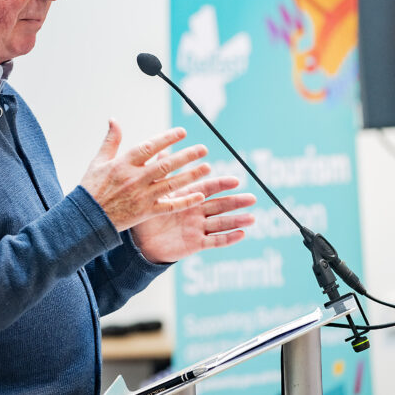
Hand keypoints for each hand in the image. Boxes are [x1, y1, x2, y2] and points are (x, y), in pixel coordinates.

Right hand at [79, 119, 210, 231]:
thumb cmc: (92, 188)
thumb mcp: (98, 161)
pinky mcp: (145, 213)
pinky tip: (199, 195)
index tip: (183, 132)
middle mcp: (135, 179)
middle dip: (186, 156)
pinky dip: (185, 201)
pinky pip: (169, 206)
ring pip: (171, 184)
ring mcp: (141, 196)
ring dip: (191, 175)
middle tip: (203, 149)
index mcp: (123, 164)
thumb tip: (114, 119)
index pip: (149, 147)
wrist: (86, 218)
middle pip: (165, 165)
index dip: (167, 138)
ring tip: (207, 168)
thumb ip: (111, 140)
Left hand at [130, 162, 255, 263]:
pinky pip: (214, 241)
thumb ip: (162, 173)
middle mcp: (197, 212)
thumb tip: (162, 149)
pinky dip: (228, 238)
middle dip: (236, 202)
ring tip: (252, 218)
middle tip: (252, 198)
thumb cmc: (149, 216)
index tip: (236, 180)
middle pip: (220, 205)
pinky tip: (241, 234)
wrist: (141, 242)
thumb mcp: (155, 194)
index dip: (221, 185)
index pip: (208, 189)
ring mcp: (198, 228)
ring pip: (221, 223)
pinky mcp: (196, 244)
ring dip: (236, 220)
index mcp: (188, 198)